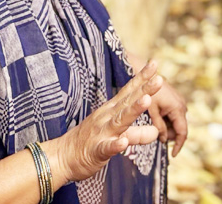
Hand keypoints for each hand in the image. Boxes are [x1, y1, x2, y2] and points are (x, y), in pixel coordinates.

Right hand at [51, 61, 162, 183]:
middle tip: (160, 78)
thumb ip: (137, 133)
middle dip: (144, 90)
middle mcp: (107, 118)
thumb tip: (156, 131)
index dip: (142, 78)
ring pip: (120, 121)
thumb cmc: (90, 144)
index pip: (129, 91)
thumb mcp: (117, 136)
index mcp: (112, 111)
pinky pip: (107, 148)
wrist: (62, 158)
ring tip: (146, 100)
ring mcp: (101, 133)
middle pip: (128, 102)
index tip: (155, 63)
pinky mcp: (96, 151)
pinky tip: (124, 142)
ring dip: (133, 110)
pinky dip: (115, 145)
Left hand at [144, 76, 186, 156]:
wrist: (144, 73)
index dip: (178, 145)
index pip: (182, 132)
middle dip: (169, 135)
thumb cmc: (145, 92)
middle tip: (156, 135)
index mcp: (177, 108)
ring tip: (154, 124)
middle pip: (179, 128)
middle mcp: (181, 105)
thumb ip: (158, 127)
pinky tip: (157, 118)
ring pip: (176, 122)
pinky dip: (167, 120)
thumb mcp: (151, 112)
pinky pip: (174, 115)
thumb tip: (163, 140)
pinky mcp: (175, 100)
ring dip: (167, 127)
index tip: (172, 156)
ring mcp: (179, 102)